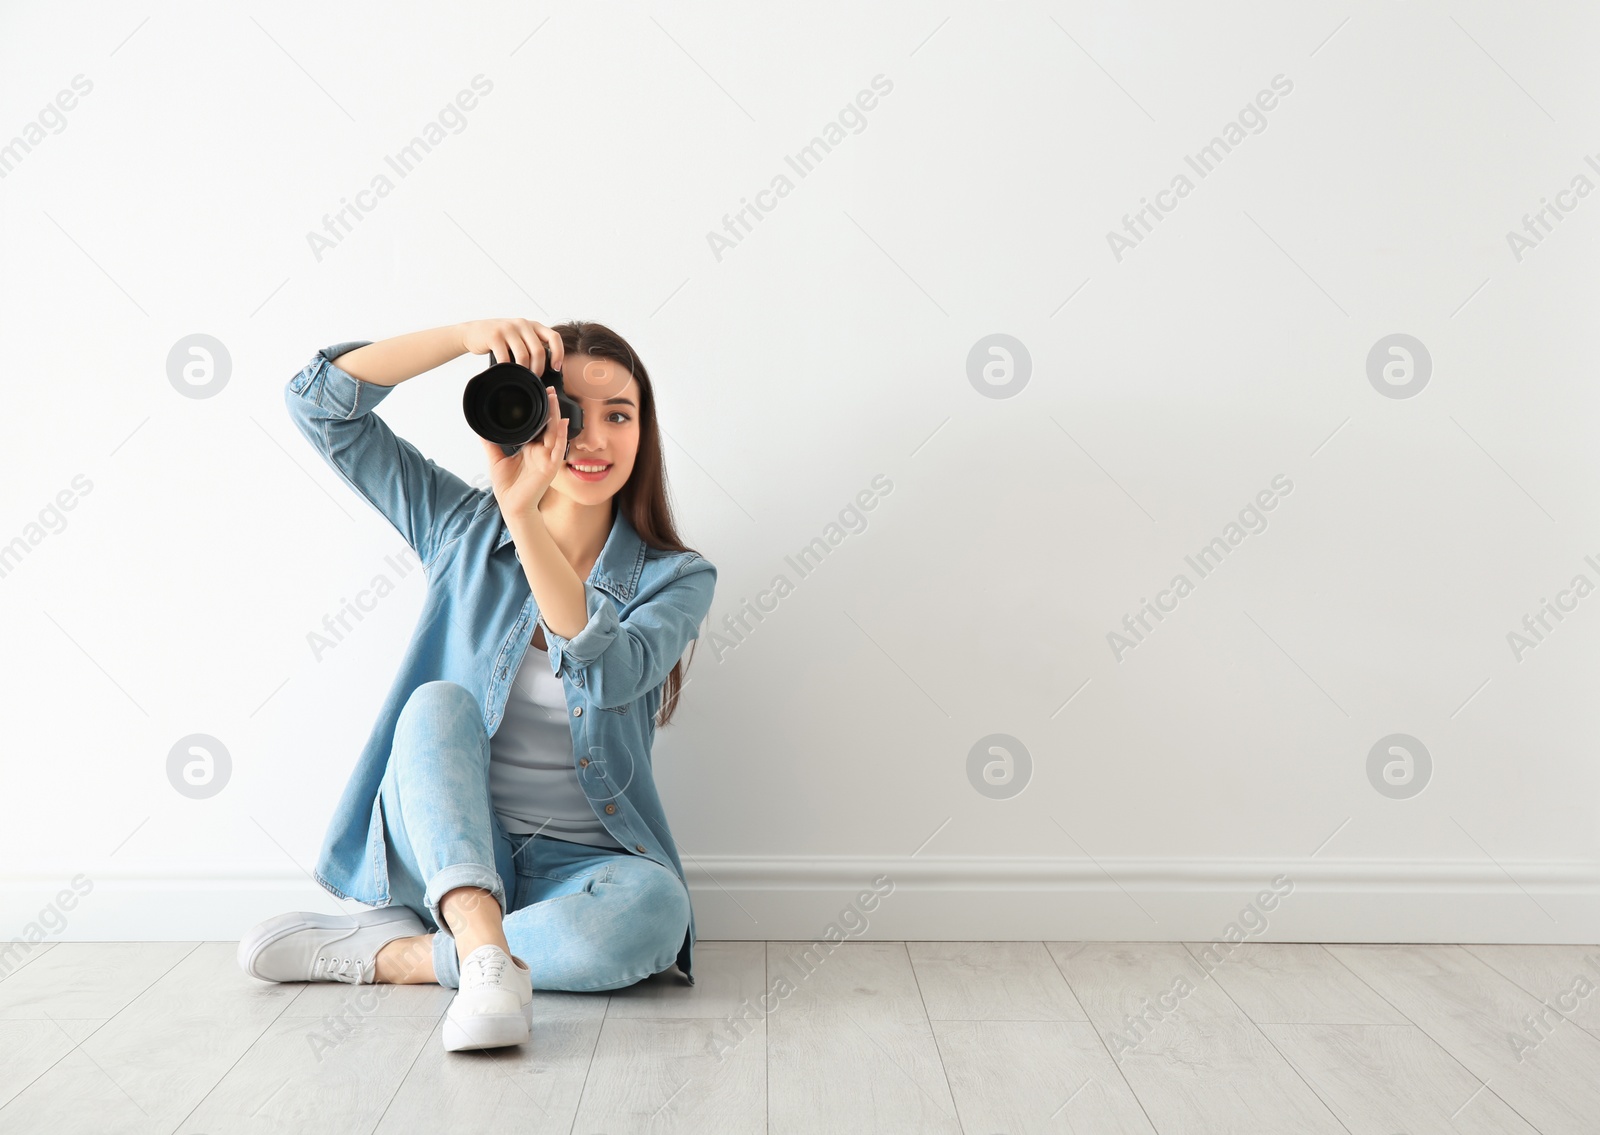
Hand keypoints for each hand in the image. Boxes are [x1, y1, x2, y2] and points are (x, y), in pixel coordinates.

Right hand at [459, 317, 563, 375]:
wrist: (473, 331)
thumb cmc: (500, 338)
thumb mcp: (520, 336)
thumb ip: (533, 345)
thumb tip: (550, 367)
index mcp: (533, 325)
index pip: (554, 337)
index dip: (558, 354)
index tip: (556, 368)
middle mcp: (522, 324)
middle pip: (539, 351)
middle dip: (538, 369)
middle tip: (535, 378)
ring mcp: (508, 329)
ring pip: (523, 356)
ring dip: (524, 371)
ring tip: (522, 377)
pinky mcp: (494, 336)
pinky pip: (506, 357)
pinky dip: (508, 368)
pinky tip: (507, 372)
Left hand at [478, 386, 569, 517]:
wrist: (512, 507)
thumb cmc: (508, 487)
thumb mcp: (496, 460)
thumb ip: (491, 444)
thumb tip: (481, 429)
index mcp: (531, 449)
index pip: (538, 426)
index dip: (540, 411)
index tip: (537, 395)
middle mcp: (541, 452)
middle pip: (548, 426)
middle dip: (550, 408)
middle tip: (548, 390)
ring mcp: (548, 459)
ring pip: (555, 432)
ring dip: (556, 415)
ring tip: (553, 399)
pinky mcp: (551, 467)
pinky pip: (559, 448)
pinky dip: (562, 435)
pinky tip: (563, 422)